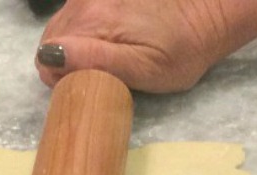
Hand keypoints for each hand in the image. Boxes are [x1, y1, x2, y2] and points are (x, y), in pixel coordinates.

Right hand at [35, 0, 256, 92]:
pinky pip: (75, 14)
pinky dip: (83, 32)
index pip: (47, 54)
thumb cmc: (180, 53)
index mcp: (94, 21)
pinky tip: (108, 40)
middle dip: (65, 60)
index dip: (59, 76)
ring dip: (74, 45)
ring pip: (61, 27)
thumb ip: (94, 62)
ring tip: (105, 57)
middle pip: (51, 39)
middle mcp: (87, 1)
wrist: (209, 15)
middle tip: (98, 74)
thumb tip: (51, 56)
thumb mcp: (141, 70)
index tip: (83, 85)